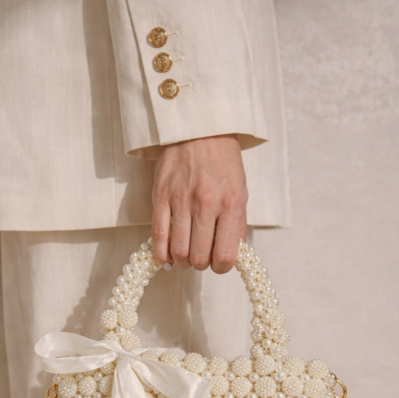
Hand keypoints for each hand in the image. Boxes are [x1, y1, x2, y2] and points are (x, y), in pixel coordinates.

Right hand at [151, 134, 247, 272]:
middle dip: (201, 264)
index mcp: (231, 204)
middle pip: (199, 257)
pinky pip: (158, 237)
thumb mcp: (240, 191)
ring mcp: (181, 200)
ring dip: (182, 261)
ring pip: (178, 251)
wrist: (199, 129)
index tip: (219, 264)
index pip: (226, 255)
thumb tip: (232, 253)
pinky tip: (167, 255)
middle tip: (201, 257)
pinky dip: (162, 254)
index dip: (222, 267)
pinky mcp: (160, 197)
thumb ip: (236, 223)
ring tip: (185, 255)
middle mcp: (206, 204)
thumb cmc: (222, 162)